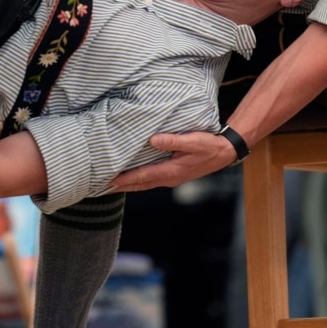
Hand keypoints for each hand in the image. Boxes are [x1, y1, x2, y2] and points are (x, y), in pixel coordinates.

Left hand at [108, 131, 235, 191]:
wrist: (224, 152)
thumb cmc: (209, 145)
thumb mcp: (192, 141)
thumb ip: (172, 141)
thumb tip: (152, 140)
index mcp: (171, 171)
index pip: (142, 176)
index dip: (125, 179)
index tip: (108, 181)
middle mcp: (169, 178)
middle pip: (140, 184)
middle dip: (122, 186)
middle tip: (102, 187)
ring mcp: (171, 178)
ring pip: (145, 183)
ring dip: (129, 184)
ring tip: (112, 185)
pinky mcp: (173, 174)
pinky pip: (151, 179)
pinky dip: (139, 180)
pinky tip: (132, 177)